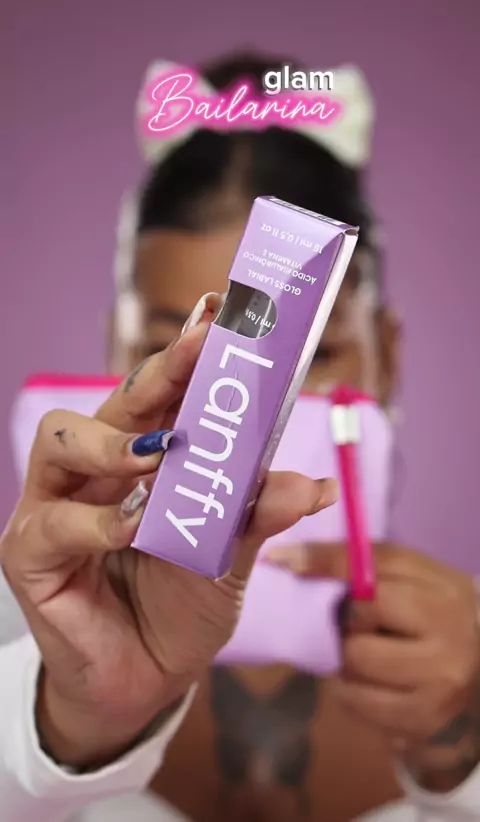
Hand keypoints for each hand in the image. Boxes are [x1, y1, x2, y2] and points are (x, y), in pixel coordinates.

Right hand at [0, 312, 336, 769]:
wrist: (145, 681)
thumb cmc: (181, 606)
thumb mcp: (229, 558)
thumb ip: (258, 517)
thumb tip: (313, 485)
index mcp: (144, 459)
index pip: (163, 395)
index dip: (188, 354)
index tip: (224, 314)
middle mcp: (97, 470)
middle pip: (115, 400)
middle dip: (160, 370)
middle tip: (202, 348)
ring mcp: (57, 506)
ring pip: (61, 439)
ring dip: (114, 440)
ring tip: (159, 455)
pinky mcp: (30, 553)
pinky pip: (53, 522)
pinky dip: (97, 522)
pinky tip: (132, 527)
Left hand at [266, 542, 479, 790]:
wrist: (473, 676)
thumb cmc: (426, 618)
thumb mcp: (407, 581)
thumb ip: (359, 564)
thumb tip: (289, 557)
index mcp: (443, 587)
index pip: (378, 564)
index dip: (326, 561)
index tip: (281, 559)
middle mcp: (448, 631)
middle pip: (360, 615)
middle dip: (344, 619)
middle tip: (349, 625)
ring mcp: (439, 679)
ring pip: (353, 660)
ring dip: (342, 658)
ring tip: (360, 655)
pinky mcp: (423, 719)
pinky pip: (356, 701)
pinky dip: (349, 691)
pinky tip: (366, 684)